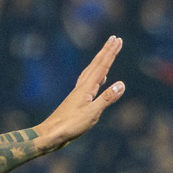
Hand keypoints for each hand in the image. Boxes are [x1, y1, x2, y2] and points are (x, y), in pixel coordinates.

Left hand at [36, 35, 125, 151]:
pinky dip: (95, 76)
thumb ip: (106, 98)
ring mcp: (78, 93)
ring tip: (107, 53)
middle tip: (114, 38)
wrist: (50, 134)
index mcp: (86, 88)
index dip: (111, 53)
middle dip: (106, 51)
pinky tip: (99, 80)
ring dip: (100, 61)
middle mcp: (82, 87)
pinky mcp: (76, 101)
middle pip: (96, 65)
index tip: (118, 40)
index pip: (102, 67)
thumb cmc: (70, 126)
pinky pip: (88, 82)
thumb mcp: (92, 114)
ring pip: (91, 71)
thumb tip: (122, 84)